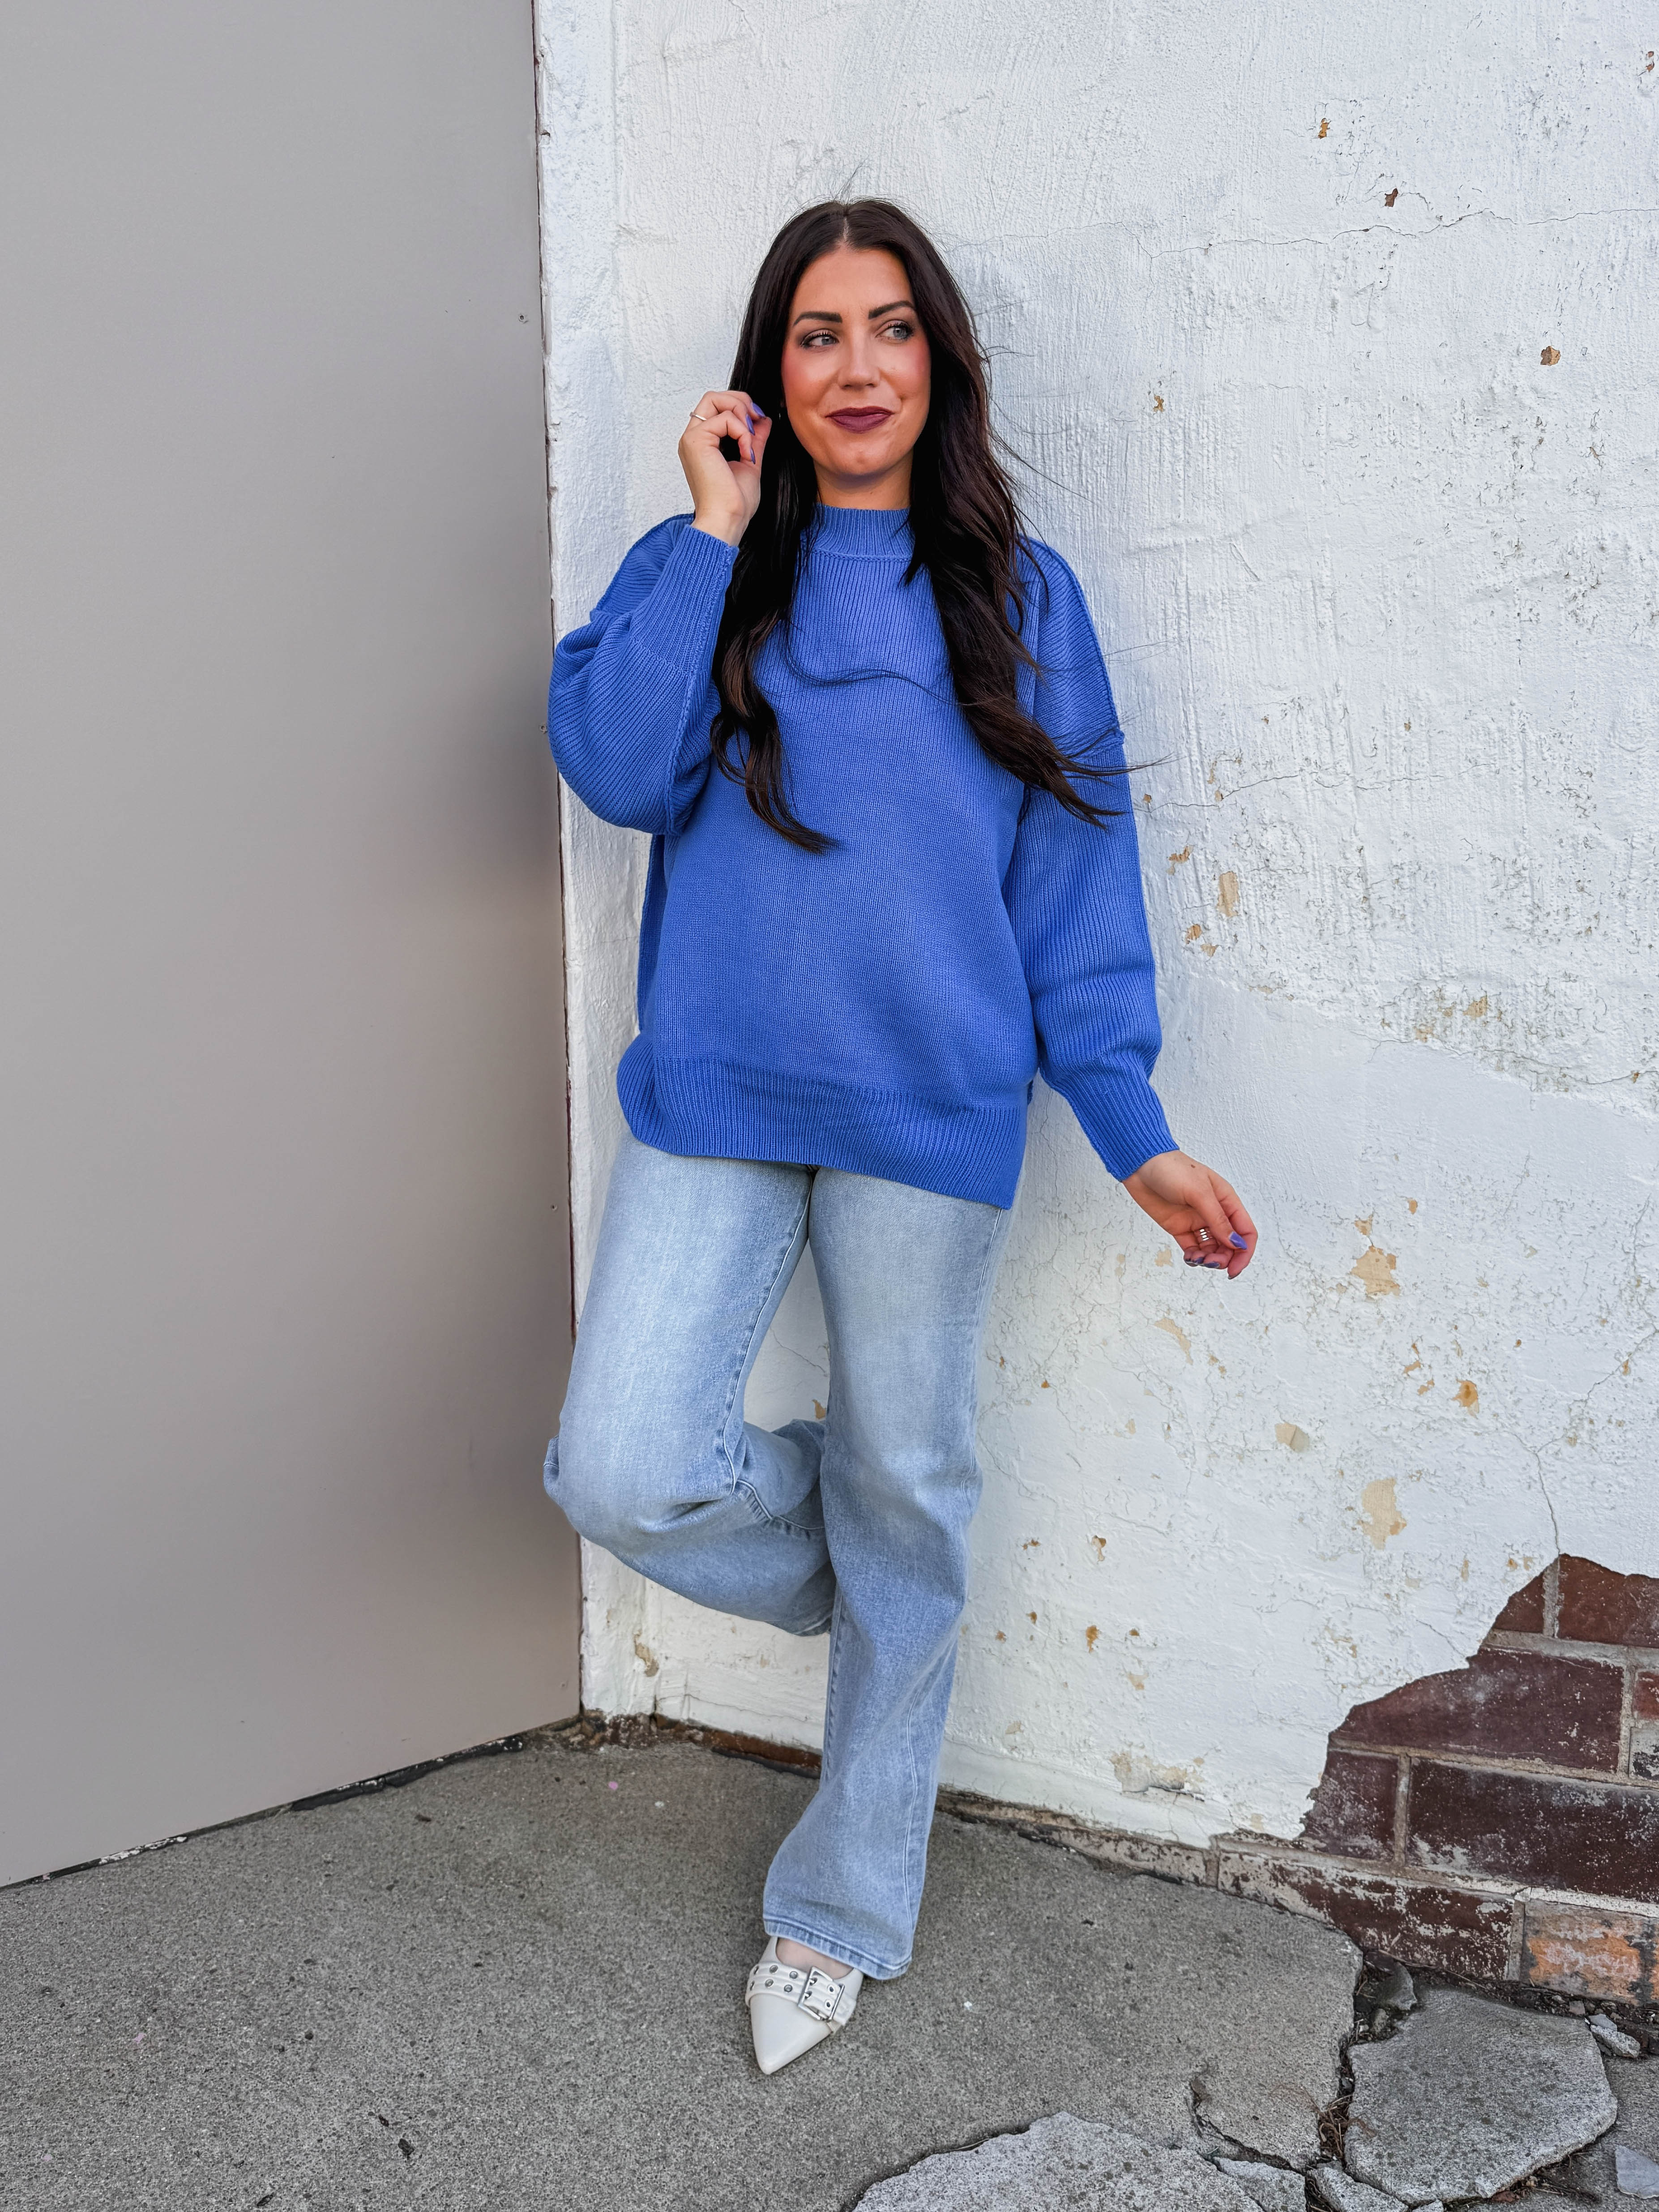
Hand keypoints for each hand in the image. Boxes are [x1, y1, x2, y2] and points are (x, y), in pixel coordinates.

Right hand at [678, 388, 771, 547]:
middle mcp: (692, 438)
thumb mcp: (750, 461)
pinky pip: (724, 418)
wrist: (727, 521)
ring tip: (750, 444)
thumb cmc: (734, 502)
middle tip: (756, 420)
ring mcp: (692, 438)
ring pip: (715, 399)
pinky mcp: (696, 441)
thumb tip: (764, 420)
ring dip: (742, 415)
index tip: (758, 422)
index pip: (716, 406)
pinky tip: (746, 454)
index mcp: (702, 443)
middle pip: (712, 396)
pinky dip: (742, 432)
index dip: (740, 406)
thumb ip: (754, 439)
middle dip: (740, 401)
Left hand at [1122, 1150, 1257, 1277]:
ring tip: (1199, 1260)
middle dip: (1225, 1258)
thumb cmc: (1171, 1169)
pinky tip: (1190, 1258)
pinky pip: (1193, 1248)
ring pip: (1212, 1249)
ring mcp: (1196, 1221)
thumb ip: (1217, 1219)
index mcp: (1226, 1200)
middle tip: (1212, 1263)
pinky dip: (1194, 1257)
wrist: (1140, 1165)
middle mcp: (1214, 1212)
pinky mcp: (1180, 1227)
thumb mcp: (1199, 1192)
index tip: (1235, 1268)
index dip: (1245, 1251)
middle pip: (1230, 1244)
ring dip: (1209, 1259)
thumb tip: (1236, 1243)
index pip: (1245, 1231)